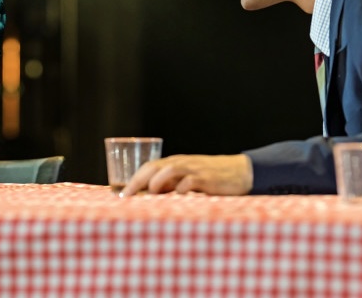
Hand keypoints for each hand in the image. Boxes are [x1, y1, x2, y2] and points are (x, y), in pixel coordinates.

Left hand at [120, 154, 252, 195]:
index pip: (149, 166)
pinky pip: (191, 181)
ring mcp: (194, 170)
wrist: (240, 172)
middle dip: (137, 180)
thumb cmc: (212, 178)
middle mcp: (182, 164)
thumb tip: (150, 198)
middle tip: (126, 195)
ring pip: (169, 169)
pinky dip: (182, 188)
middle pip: (154, 166)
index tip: (121, 195)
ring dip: (157, 181)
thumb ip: (172, 185)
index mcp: (175, 163)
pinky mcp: (207, 178)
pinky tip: (177, 195)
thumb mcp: (189, 179)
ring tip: (150, 193)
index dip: (134, 179)